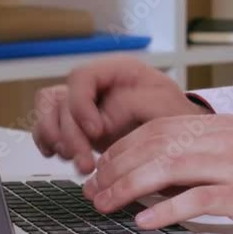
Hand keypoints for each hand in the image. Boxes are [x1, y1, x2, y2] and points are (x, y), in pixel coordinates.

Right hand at [32, 56, 210, 173]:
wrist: (184, 138)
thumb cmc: (178, 117)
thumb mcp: (167, 105)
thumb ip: (134, 105)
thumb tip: (103, 119)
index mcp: (118, 70)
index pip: (81, 77)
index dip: (80, 104)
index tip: (96, 130)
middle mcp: (97, 85)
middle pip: (60, 100)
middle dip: (69, 134)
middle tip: (86, 162)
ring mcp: (86, 105)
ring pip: (49, 114)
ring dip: (57, 141)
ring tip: (80, 163)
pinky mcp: (80, 126)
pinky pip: (48, 129)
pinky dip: (50, 144)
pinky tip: (65, 158)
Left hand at [82, 114, 232, 233]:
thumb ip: (209, 157)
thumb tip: (164, 174)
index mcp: (224, 127)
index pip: (159, 129)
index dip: (123, 148)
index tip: (103, 168)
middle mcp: (226, 139)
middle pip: (155, 145)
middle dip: (115, 168)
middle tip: (93, 189)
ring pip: (166, 167)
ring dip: (128, 187)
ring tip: (106, 204)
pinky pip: (195, 198)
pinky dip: (164, 210)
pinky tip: (145, 221)